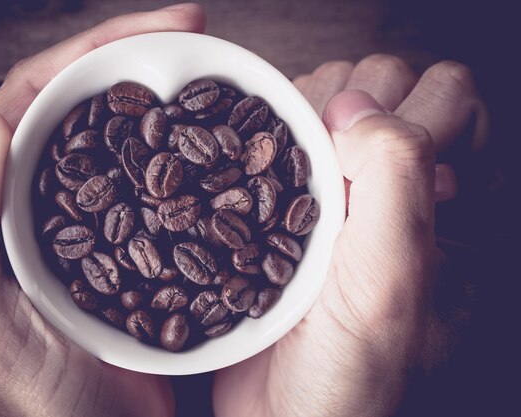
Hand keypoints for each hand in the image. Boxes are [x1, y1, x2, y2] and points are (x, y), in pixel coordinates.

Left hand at [0, 4, 204, 416]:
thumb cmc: (38, 405)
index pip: (29, 103)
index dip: (86, 53)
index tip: (156, 27)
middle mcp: (35, 203)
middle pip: (78, 104)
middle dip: (129, 51)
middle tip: (191, 23)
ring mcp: (86, 220)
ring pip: (115, 135)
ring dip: (154, 91)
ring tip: (203, 63)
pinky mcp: (126, 242)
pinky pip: (145, 179)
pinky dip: (171, 147)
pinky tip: (204, 133)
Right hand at [213, 55, 487, 416]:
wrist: (286, 416)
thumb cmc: (348, 368)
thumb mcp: (390, 280)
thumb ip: (398, 179)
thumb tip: (356, 106)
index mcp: (433, 196)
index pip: (445, 93)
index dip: (406, 105)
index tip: (360, 160)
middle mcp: (387, 186)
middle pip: (378, 83)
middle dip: (344, 106)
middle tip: (320, 171)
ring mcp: (332, 191)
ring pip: (322, 101)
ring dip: (295, 121)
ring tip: (282, 181)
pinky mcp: (281, 202)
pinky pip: (274, 136)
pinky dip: (258, 139)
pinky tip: (250, 180)